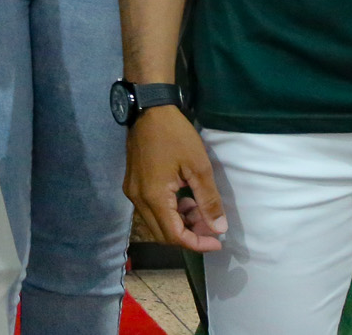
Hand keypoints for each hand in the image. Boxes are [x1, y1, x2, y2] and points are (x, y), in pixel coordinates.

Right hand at [124, 106, 224, 252]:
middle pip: (163, 234)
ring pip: (156, 223)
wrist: (148, 109)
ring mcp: (132, 191)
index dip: (197, 244)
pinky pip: (150, 210)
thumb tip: (219, 228)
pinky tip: (185, 201)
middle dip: (189, 236)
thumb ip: (208, 200)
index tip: (218, 242)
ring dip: (179, 224)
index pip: (174, 235)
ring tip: (201, 212)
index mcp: (154, 197)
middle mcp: (138, 199)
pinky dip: (169, 213)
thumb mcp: (198, 167)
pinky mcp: (132, 184)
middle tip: (211, 227)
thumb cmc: (175, 135)